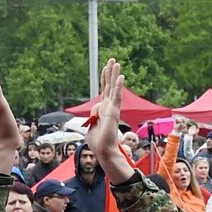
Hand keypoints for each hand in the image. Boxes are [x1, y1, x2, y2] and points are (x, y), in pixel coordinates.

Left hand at [89, 59, 133, 182]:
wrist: (103, 151)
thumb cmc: (97, 142)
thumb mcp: (90, 126)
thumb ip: (92, 116)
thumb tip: (95, 110)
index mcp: (103, 109)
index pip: (104, 90)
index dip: (105, 78)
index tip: (106, 68)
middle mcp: (109, 107)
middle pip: (109, 86)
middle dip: (110, 72)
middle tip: (112, 60)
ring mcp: (112, 109)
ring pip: (114, 88)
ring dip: (115, 75)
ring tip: (116, 63)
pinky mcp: (114, 112)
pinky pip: (117, 97)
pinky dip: (118, 87)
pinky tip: (120, 77)